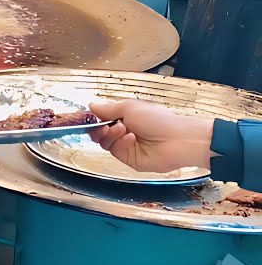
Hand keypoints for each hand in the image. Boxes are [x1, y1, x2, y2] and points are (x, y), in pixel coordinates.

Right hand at [88, 100, 214, 173]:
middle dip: (98, 127)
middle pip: (99, 131)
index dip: (93, 118)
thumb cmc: (158, 119)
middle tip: (103, 125)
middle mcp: (123, 131)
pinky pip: (114, 151)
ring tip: (121, 128)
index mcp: (124, 117)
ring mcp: (125, 146)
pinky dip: (120, 142)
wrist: (178, 140)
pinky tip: (131, 137)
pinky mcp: (128, 159)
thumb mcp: (129, 107)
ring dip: (110, 133)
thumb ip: (107, 108)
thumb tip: (91, 106)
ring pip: (104, 141)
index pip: (101, 118)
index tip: (86, 117)